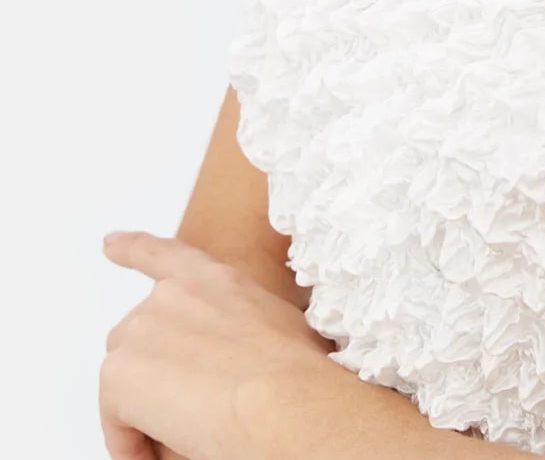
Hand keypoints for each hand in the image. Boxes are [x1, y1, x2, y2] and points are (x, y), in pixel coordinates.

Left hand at [99, 230, 338, 459]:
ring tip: (184, 439)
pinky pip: (115, 421)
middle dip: (153, 376)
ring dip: (144, 413)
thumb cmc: (298, 374)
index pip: (166, 255)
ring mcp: (143, 329)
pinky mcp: (120, 372)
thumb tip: (236, 367)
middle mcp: (173, 295)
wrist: (283, 400)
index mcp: (215, 280)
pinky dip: (130, 444)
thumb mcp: (281, 330)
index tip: (109, 244)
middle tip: (186, 415)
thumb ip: (244, 329)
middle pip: (138, 337)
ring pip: (126, 382)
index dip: (134, 248)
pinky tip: (159, 455)